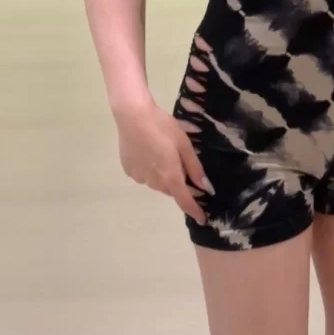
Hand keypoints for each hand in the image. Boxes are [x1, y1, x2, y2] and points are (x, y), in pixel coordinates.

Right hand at [115, 98, 212, 226]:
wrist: (132, 115)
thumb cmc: (162, 127)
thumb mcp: (184, 144)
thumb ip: (194, 168)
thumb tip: (204, 187)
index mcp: (170, 177)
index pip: (185, 201)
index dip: (195, 211)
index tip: (202, 219)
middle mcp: (154, 182)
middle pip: (171, 189)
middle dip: (179, 183)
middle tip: (181, 163)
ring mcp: (139, 177)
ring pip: (157, 183)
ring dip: (163, 175)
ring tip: (162, 152)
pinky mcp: (128, 170)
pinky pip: (145, 175)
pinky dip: (150, 169)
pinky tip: (148, 152)